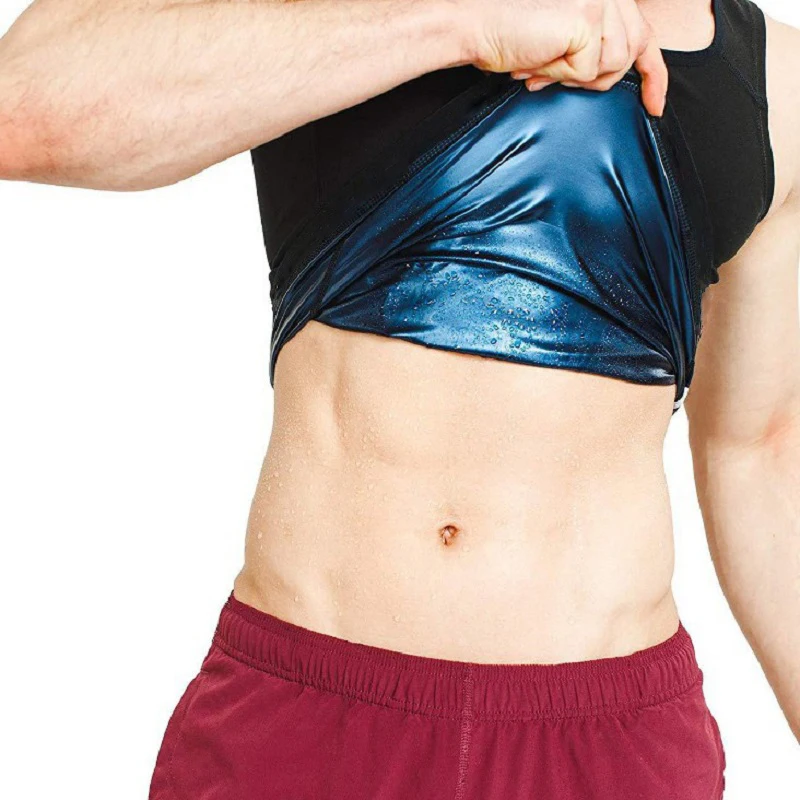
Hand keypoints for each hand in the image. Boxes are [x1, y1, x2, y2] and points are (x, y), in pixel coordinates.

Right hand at [464, 0, 667, 115]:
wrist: (480, 28)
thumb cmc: (513, 37)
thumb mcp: (565, 46)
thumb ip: (594, 52)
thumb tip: (611, 78)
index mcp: (606, 0)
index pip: (645, 38)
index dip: (654, 76)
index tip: (655, 106)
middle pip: (630, 56)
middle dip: (596, 77)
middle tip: (557, 71)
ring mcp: (602, 5)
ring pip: (613, 66)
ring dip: (576, 75)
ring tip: (546, 62)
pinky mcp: (588, 21)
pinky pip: (589, 69)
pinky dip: (564, 74)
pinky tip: (543, 59)